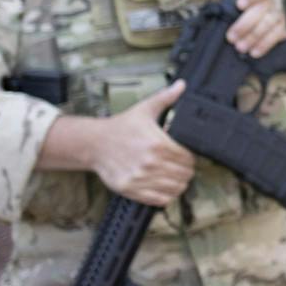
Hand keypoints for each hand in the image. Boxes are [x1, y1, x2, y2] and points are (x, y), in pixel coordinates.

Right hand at [90, 80, 195, 205]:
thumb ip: (166, 98)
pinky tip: (165, 187)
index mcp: (158, 144)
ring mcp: (140, 178)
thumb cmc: (121, 126)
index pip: (188, 159)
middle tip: (183, 168)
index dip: (191, 158)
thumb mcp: (144, 109)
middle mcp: (150, 163)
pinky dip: (166, 196)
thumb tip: (182, 85)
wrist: (94, 143)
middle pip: (184, 175)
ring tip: (176, 178)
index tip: (187, 156)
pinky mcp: (130, 189)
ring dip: (179, 184)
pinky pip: (159, 200)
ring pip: (174, 189)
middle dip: (186, 171)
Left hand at [227, 0, 285, 58]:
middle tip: (231, 37)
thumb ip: (233, 1)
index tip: (239, 5)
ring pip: (268, 24)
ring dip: (252, 37)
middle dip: (244, 25)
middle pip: (260, 10)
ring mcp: (279, 13)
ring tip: (240, 47)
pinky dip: (264, 45)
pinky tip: (254, 52)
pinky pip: (276, 36)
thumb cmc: (251, 0)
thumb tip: (217, 12)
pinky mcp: (283, 27)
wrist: (273, 3)